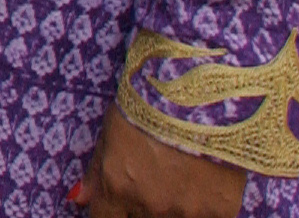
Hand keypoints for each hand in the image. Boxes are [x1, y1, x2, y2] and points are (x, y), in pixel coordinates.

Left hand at [74, 104, 246, 217]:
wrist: (204, 91)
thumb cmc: (151, 103)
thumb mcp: (113, 130)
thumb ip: (96, 172)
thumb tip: (77, 200)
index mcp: (117, 186)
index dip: (111, 211)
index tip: (119, 203)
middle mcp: (149, 205)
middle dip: (141, 208)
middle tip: (154, 179)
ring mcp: (186, 212)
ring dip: (173, 208)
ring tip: (179, 179)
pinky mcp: (221, 211)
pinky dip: (203, 209)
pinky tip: (203, 186)